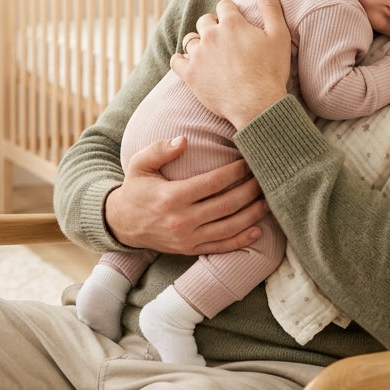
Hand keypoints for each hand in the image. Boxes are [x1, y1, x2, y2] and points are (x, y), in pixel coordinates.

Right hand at [105, 136, 269, 254]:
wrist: (122, 224)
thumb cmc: (135, 189)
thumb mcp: (139, 164)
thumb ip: (161, 150)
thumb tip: (184, 140)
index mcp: (172, 197)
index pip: (213, 182)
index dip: (235, 172)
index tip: (248, 161)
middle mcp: (182, 220)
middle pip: (226, 204)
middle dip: (250, 190)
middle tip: (265, 178)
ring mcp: (187, 238)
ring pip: (229, 227)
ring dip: (252, 214)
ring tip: (267, 200)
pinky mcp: (190, 249)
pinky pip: (221, 247)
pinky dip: (242, 240)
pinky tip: (258, 230)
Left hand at [169, 0, 291, 129]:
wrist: (258, 105)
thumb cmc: (271, 71)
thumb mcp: (279, 36)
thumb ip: (271, 8)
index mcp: (232, 23)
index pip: (224, 5)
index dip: (230, 12)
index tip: (235, 22)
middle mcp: (211, 35)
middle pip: (205, 21)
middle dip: (213, 26)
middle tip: (224, 41)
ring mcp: (198, 55)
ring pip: (190, 40)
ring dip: (198, 43)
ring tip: (209, 54)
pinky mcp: (190, 75)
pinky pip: (176, 61)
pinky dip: (181, 60)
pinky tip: (189, 64)